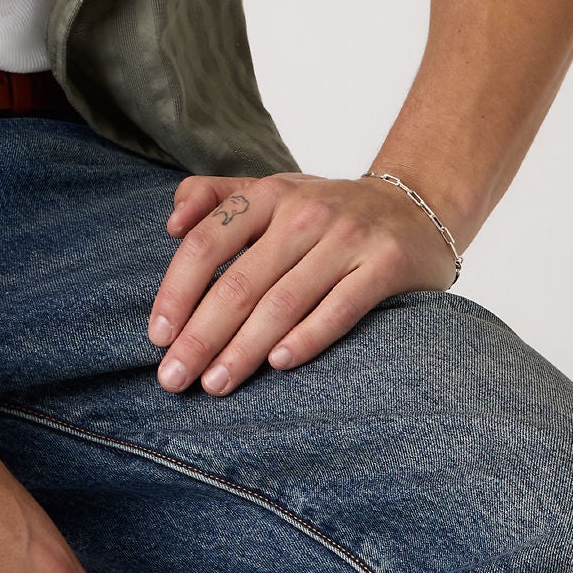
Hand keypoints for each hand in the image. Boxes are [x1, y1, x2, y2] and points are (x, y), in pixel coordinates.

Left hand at [145, 171, 460, 393]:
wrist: (416, 207)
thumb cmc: (326, 209)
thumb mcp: (272, 189)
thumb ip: (215, 196)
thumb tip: (170, 222)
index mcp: (268, 194)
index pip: (208, 242)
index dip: (178, 290)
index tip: (157, 335)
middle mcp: (303, 212)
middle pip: (240, 281)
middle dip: (201, 335)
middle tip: (174, 378)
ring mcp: (346, 238)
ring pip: (283, 301)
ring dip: (244, 348)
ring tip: (215, 384)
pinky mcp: (385, 264)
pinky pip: (340, 307)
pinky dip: (308, 336)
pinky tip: (279, 364)